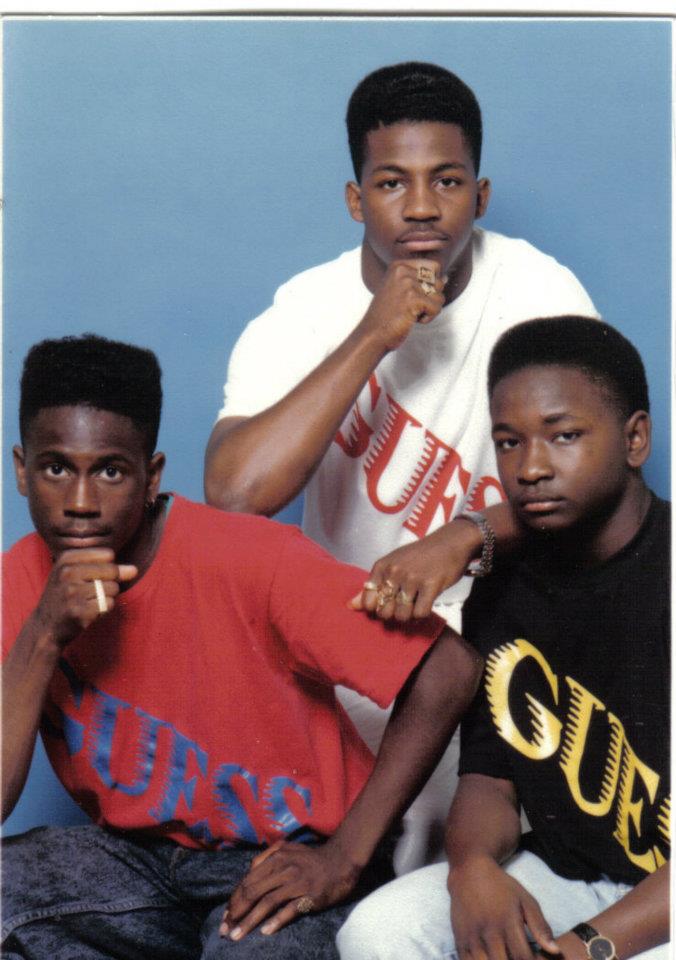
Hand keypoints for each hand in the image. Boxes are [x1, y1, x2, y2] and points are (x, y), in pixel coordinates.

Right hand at [31, 548, 136, 646]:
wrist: (45, 627)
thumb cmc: (67, 597)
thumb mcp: (79, 575)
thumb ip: (109, 568)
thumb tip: (134, 570)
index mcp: (67, 558)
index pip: (108, 554)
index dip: (107, 568)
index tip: (90, 577)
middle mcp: (67, 572)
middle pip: (113, 570)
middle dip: (109, 583)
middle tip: (89, 593)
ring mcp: (72, 592)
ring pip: (113, 589)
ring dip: (106, 598)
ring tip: (87, 602)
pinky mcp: (78, 611)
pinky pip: (109, 605)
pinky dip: (103, 610)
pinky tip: (87, 612)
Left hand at [220, 839, 360, 939]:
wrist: (341, 860)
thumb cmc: (311, 858)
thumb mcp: (287, 849)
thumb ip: (267, 858)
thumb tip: (248, 874)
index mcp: (275, 856)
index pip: (247, 880)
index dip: (234, 900)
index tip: (226, 917)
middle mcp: (283, 867)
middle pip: (252, 891)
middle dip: (236, 913)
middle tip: (226, 930)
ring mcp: (296, 882)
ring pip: (266, 902)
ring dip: (249, 921)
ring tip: (237, 936)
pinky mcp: (309, 895)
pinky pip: (289, 910)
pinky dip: (275, 921)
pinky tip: (265, 932)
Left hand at [350, 518, 479, 620]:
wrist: (450, 542)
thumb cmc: (419, 555)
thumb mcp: (393, 564)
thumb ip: (372, 585)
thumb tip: (350, 606)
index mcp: (381, 566)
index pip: (368, 601)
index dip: (377, 608)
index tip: (389, 602)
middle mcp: (394, 571)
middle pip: (384, 612)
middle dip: (394, 614)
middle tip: (404, 604)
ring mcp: (412, 578)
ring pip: (402, 615)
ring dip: (409, 615)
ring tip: (415, 603)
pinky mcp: (431, 585)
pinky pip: (420, 613)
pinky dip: (423, 613)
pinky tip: (426, 602)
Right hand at [359, 258, 445, 351]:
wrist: (373, 334)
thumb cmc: (386, 316)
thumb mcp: (399, 290)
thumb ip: (421, 281)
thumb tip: (446, 278)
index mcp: (399, 265)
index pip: (434, 266)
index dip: (431, 284)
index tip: (412, 296)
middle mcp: (403, 270)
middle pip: (439, 281)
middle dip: (430, 298)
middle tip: (410, 307)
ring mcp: (407, 284)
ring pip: (439, 295)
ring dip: (429, 309)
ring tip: (410, 313)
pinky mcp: (413, 298)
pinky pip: (436, 308)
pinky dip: (428, 318)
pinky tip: (412, 320)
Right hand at [448, 857, 558, 959]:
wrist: (469, 872)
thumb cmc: (502, 887)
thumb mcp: (525, 900)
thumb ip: (540, 926)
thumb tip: (556, 951)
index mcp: (508, 922)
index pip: (523, 957)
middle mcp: (489, 931)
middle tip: (518, 958)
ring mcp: (472, 937)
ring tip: (504, 958)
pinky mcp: (459, 939)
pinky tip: (489, 958)